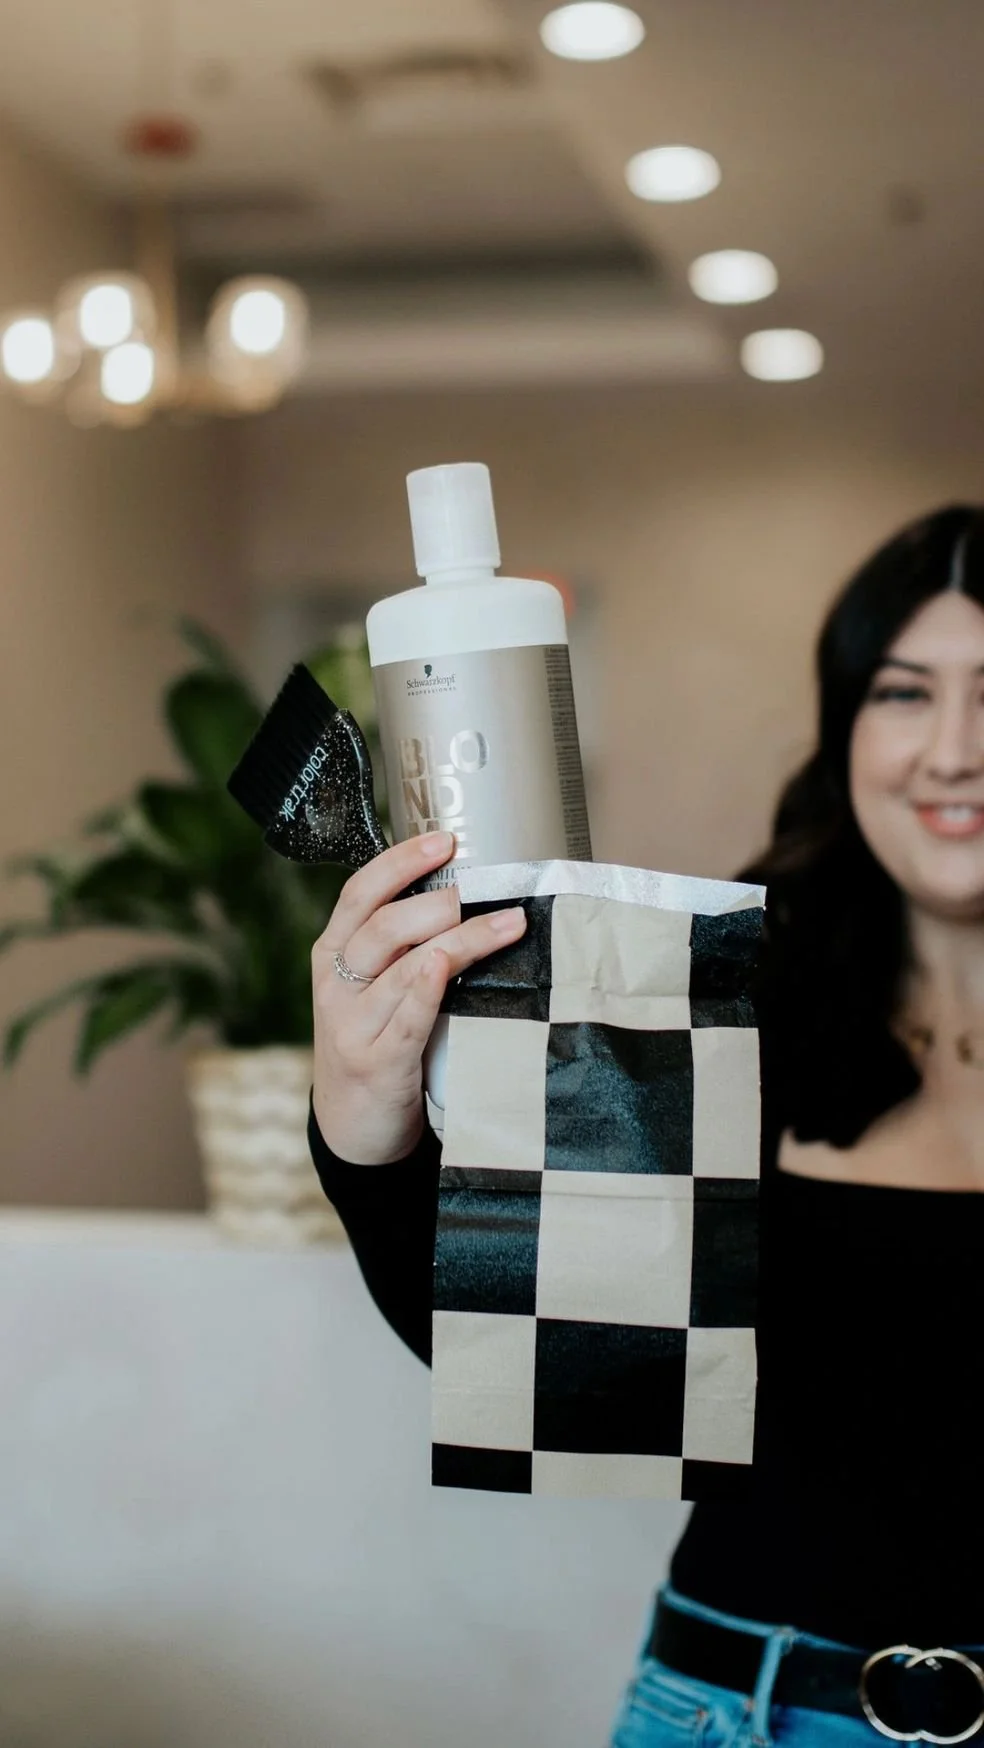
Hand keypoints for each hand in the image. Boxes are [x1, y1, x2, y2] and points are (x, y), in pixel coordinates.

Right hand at [311, 831, 526, 1163]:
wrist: (353, 1129)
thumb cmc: (376, 1044)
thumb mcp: (372, 990)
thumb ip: (401, 949)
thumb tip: (466, 896)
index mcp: (332, 955)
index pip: (360, 894)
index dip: (400, 862)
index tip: (445, 840)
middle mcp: (336, 985)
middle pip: (384, 926)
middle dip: (437, 902)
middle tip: (485, 888)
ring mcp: (352, 1026)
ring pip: (405, 967)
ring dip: (460, 939)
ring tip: (506, 923)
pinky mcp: (376, 1064)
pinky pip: (407, 1018)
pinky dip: (427, 988)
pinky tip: (446, 966)